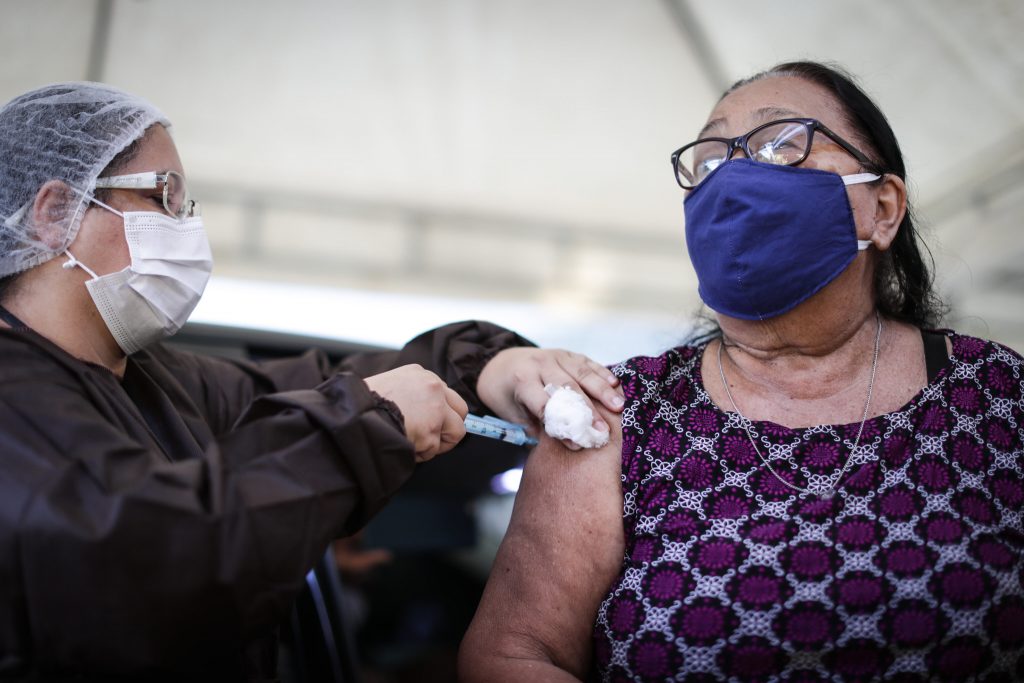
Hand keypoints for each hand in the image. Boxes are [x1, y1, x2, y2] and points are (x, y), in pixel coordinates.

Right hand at [365, 364, 467, 462]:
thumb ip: (410, 394)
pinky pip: (435, 449)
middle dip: (449, 426)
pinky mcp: (431, 431)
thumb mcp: (389, 385)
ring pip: (456, 432)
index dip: (441, 411)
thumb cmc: (361, 405)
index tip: (433, 421)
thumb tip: (421, 411)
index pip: (445, 393)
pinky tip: (404, 446)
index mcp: (420, 374)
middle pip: (460, 410)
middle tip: (432, 436)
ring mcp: (435, 409)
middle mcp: (433, 387)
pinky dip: (421, 454)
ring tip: (416, 444)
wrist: (352, 417)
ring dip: (438, 443)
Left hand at [476, 348, 623, 449]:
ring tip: (619, 406)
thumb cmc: (507, 396)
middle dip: (587, 410)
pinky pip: (587, 362)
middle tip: (603, 430)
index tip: (577, 444)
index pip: (545, 405)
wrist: (499, 365)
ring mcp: (555, 356)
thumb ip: (538, 427)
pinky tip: (616, 385)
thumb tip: (565, 445)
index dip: (561, 426)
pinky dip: (602, 373)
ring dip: (602, 390)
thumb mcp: (514, 415)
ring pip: (581, 372)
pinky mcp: (567, 354)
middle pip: (567, 388)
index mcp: (522, 381)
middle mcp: (540, 365)